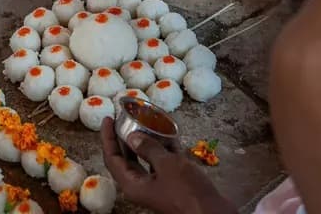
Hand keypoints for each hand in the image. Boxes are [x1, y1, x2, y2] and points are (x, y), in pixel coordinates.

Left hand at [100, 118, 235, 213]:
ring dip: (147, 140)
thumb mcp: (167, 165)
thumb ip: (149, 149)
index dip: (108, 137)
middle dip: (125, 136)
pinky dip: (164, 148)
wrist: (213, 213)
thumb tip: (132, 137)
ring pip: (146, 159)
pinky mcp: (172, 183)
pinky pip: (163, 162)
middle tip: (125, 117)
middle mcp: (141, 185)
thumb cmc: (187, 192)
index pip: (112, 158)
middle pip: (126, 158)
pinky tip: (169, 132)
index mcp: (132, 184)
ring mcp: (157, 185)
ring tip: (147, 121)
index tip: (108, 118)